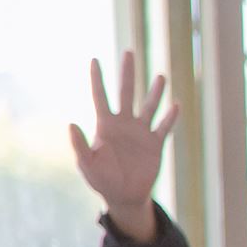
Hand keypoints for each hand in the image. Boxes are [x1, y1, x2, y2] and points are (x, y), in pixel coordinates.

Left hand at [67, 51, 175, 238]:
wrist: (124, 194)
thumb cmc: (101, 179)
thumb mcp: (87, 164)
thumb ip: (79, 145)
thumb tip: (71, 124)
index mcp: (105, 125)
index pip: (100, 96)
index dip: (97, 78)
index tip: (94, 59)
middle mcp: (124, 123)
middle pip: (126, 92)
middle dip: (127, 72)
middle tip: (129, 51)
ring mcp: (141, 132)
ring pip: (149, 106)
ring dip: (154, 92)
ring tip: (160, 76)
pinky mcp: (156, 143)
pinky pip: (164, 127)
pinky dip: (170, 117)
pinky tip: (175, 106)